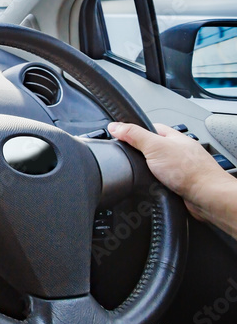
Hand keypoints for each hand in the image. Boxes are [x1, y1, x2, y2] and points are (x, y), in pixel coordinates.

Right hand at [108, 121, 233, 220]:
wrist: (207, 197)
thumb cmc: (190, 171)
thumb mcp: (154, 147)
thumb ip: (134, 135)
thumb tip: (115, 126)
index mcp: (173, 137)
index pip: (149, 128)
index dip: (133, 132)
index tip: (120, 137)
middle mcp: (177, 152)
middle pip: (150, 149)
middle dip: (139, 156)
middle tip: (132, 160)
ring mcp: (179, 169)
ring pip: (155, 168)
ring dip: (147, 173)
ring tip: (144, 175)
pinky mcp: (179, 185)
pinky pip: (159, 182)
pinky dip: (154, 185)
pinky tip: (152, 186)